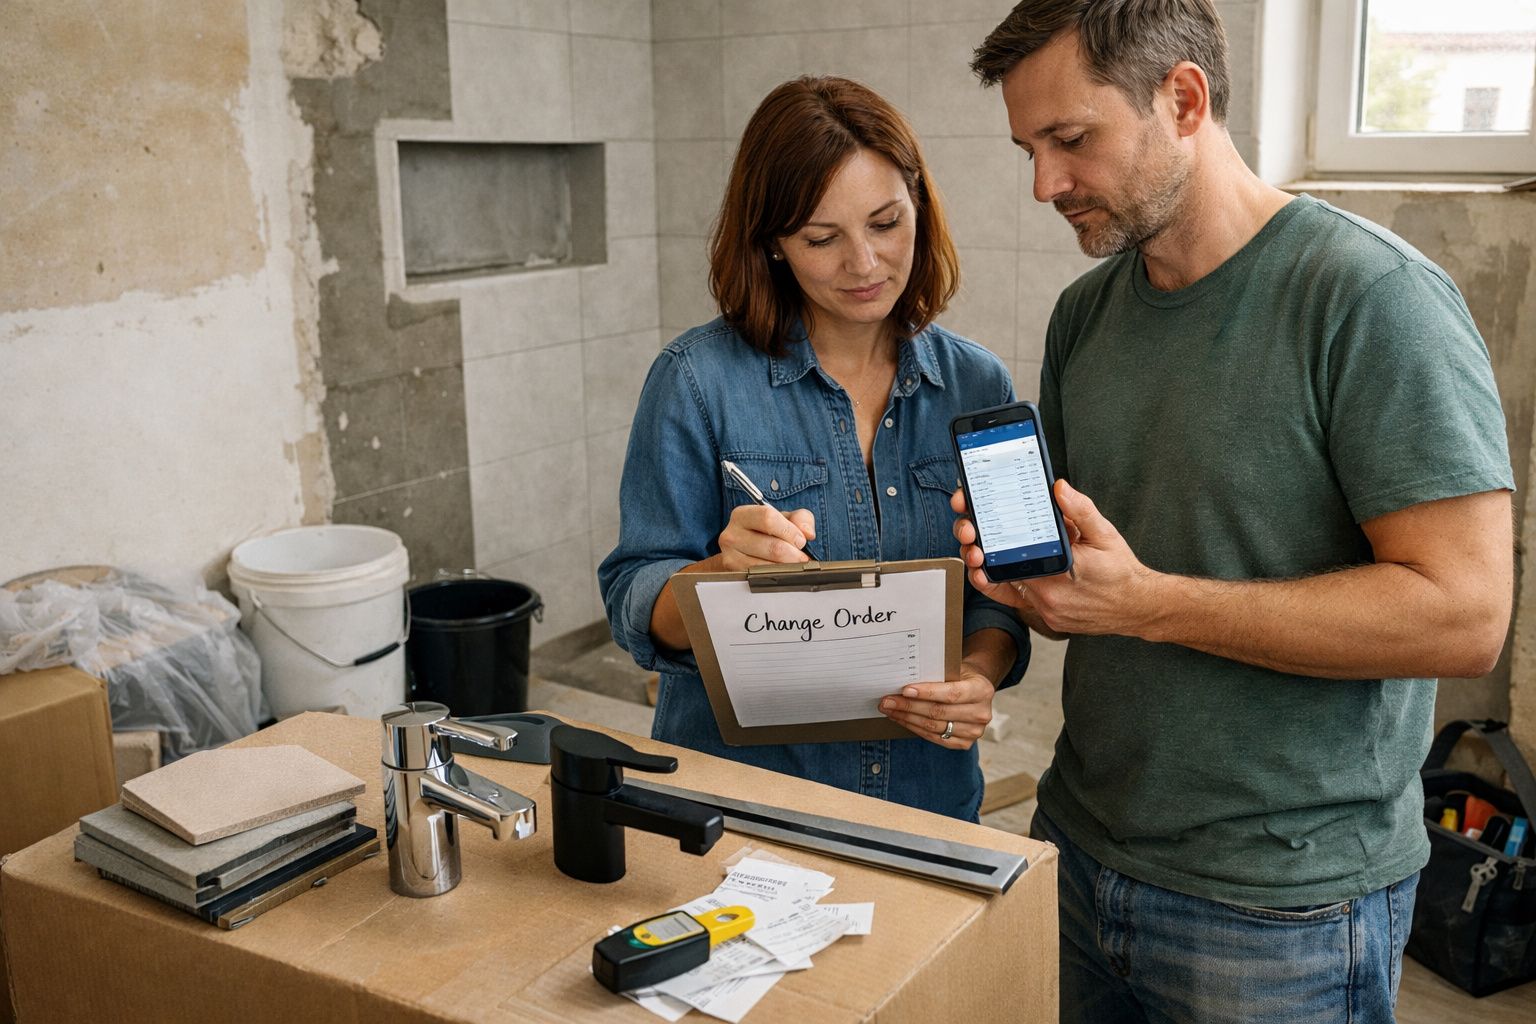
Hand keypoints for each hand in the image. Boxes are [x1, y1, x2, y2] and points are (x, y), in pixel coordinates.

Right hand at [715, 504, 816, 570]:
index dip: (790, 530)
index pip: (768, 518)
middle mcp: (731, 535)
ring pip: (768, 566)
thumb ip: (800, 518)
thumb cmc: (766, 533)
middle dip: (794, 554)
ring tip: (793, 564)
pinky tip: (782, 572)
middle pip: (773, 547)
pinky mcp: (735, 574)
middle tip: (801, 557)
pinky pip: (761, 578)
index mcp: (742, 515)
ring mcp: (730, 556)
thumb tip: (807, 533)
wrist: (744, 552)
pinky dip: (777, 576)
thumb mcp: (784, 519)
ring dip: (788, 567)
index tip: (801, 540)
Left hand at [877, 668, 996, 749]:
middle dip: (909, 706)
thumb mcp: (955, 669)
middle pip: (939, 712)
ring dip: (907, 719)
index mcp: (982, 690)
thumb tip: (905, 680)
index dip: (927, 692)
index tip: (905, 690)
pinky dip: (915, 728)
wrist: (976, 690)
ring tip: (890, 710)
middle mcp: (981, 714)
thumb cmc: (961, 676)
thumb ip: (937, 675)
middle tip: (887, 701)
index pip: (952, 693)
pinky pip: (935, 738)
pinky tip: (902, 720)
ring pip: (934, 727)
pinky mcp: (964, 743)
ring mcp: (974, 732)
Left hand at [963, 479, 1160, 637]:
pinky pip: (1022, 601)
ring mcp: (1047, 613)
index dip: (985, 546)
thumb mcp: (1105, 534)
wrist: (1140, 607)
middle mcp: (1048, 599)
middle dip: (981, 554)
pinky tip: (1006, 565)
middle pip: (1000, 576)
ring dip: (994, 569)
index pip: (1008, 561)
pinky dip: (1013, 583)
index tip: (975, 528)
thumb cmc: (1123, 572)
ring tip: (981, 548)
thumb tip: (1058, 488)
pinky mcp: (1050, 620)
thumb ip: (1080, 511)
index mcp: (1058, 575)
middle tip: (971, 534)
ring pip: (1008, 590)